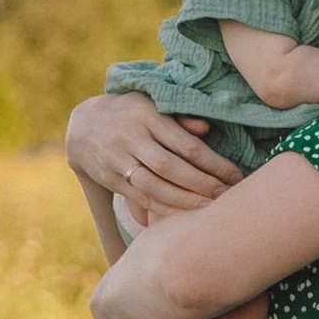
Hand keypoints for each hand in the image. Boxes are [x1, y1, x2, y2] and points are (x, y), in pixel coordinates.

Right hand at [64, 95, 239, 216]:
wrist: (82, 126)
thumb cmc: (130, 113)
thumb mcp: (151, 104)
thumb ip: (180, 117)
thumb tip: (207, 129)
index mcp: (147, 115)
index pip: (185, 144)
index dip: (213, 162)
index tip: (235, 175)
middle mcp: (131, 137)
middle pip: (170, 167)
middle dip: (201, 184)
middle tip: (227, 196)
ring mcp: (118, 159)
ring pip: (153, 185)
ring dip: (183, 200)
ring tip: (208, 209)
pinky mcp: (110, 177)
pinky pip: (138, 197)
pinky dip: (160, 208)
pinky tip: (182, 214)